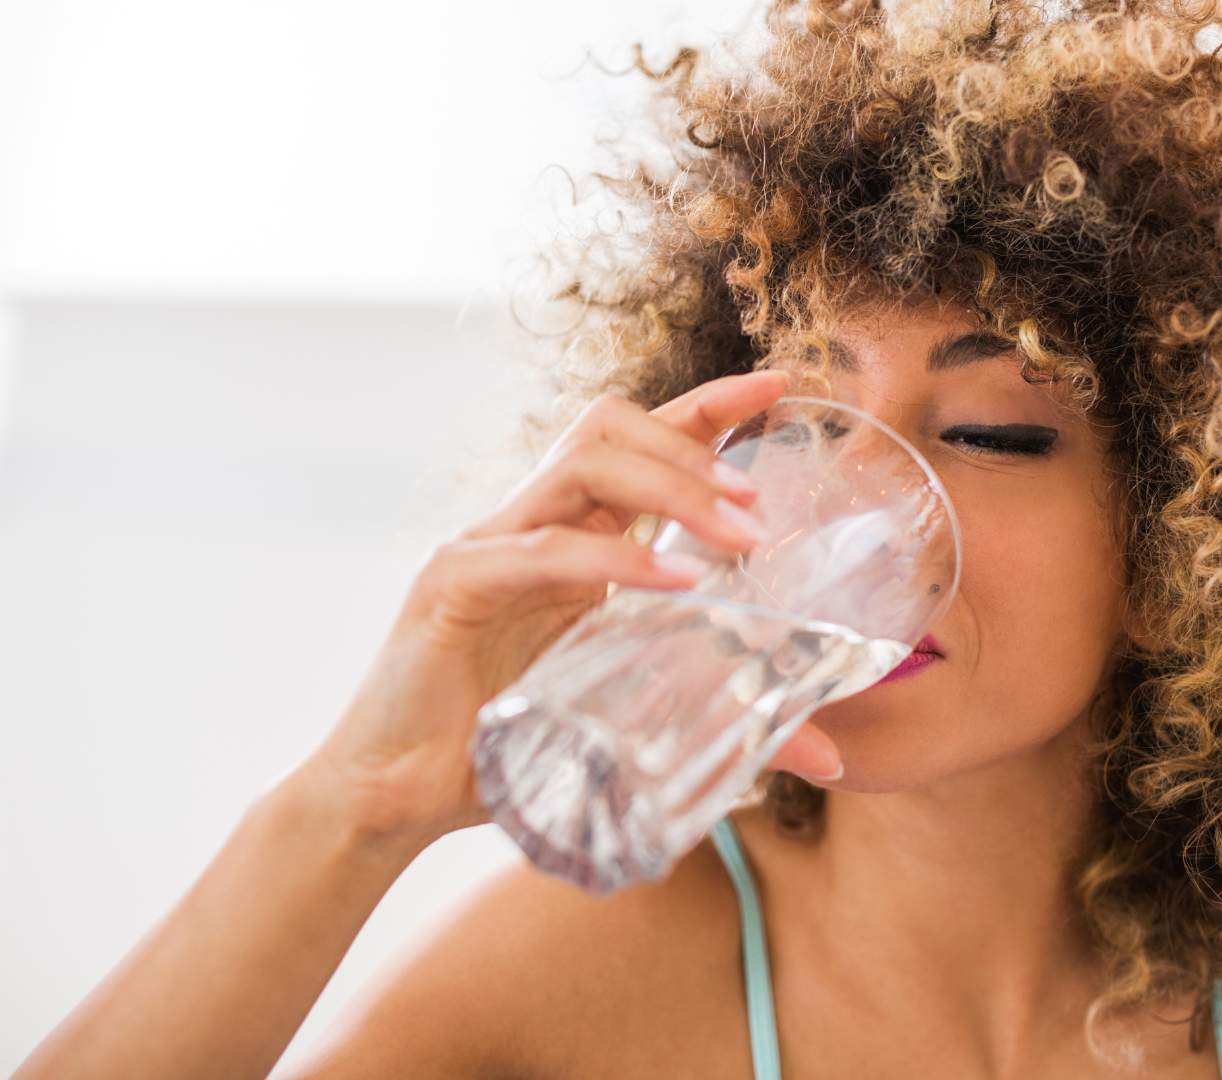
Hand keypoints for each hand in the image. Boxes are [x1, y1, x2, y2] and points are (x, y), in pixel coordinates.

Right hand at [298, 370, 842, 851]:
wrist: (396, 799)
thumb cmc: (506, 752)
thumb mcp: (630, 722)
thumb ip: (724, 721)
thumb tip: (826, 755)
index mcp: (567, 537)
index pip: (639, 441)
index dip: (709, 405)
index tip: (782, 385)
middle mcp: (527, 523)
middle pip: (610, 427)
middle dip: (695, 444)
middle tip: (762, 502)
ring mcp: (485, 545)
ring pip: (580, 464)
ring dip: (669, 485)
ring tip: (737, 534)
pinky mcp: (451, 586)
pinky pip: (541, 552)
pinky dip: (613, 560)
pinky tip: (673, 584)